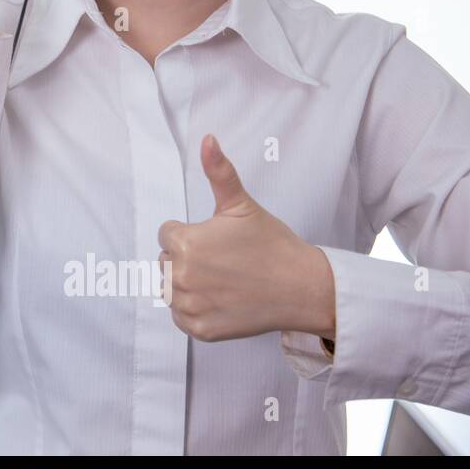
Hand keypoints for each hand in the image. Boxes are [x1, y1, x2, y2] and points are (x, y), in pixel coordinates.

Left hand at [157, 134, 336, 342]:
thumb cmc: (271, 244)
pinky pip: (180, 316)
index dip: (193, 234)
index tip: (219, 241)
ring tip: (223, 280)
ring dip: (188, 284)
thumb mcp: (241, 205)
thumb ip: (218, 171)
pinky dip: (196, 310)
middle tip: (225, 262)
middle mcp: (179, 276)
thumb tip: (208, 138)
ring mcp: (188, 306)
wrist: (302, 288)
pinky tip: (222, 300)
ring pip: (170, 289)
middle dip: (189, 259)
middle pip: (166, 261)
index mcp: (184, 243)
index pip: (167, 235)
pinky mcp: (198, 329)